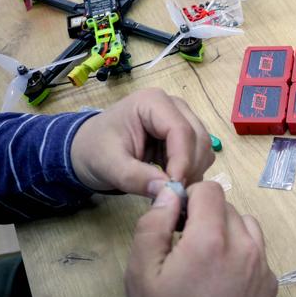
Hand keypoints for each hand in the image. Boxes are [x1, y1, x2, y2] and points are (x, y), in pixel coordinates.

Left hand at [70, 88, 213, 196]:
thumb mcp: (110, 166)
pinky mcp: (187, 134)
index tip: (174, 189)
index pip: (181, 130)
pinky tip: (171, 181)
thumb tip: (168, 191)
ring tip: (169, 188)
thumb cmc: (96, 151)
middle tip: (173, 194)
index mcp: (152, 102)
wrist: (92, 149)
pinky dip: (192, 171)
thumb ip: (136, 178)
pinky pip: (201, 154)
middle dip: (189, 168)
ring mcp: (184, 118)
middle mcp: (174, 106)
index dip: (182, 161)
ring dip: (193, 171)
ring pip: (204, 147)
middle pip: (198, 138)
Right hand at [125, 181, 277, 296]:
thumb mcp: (140, 271)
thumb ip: (154, 223)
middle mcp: (244, 246)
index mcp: (211, 239)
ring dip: (228, 231)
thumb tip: (171, 193)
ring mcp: (262, 266)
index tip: (179, 218)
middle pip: (228, 208)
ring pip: (247, 226)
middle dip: (207, 216)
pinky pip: (258, 252)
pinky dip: (242, 254)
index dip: (190, 197)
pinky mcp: (270, 283)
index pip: (210, 189)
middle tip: (188, 242)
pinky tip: (224, 278)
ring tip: (209, 258)